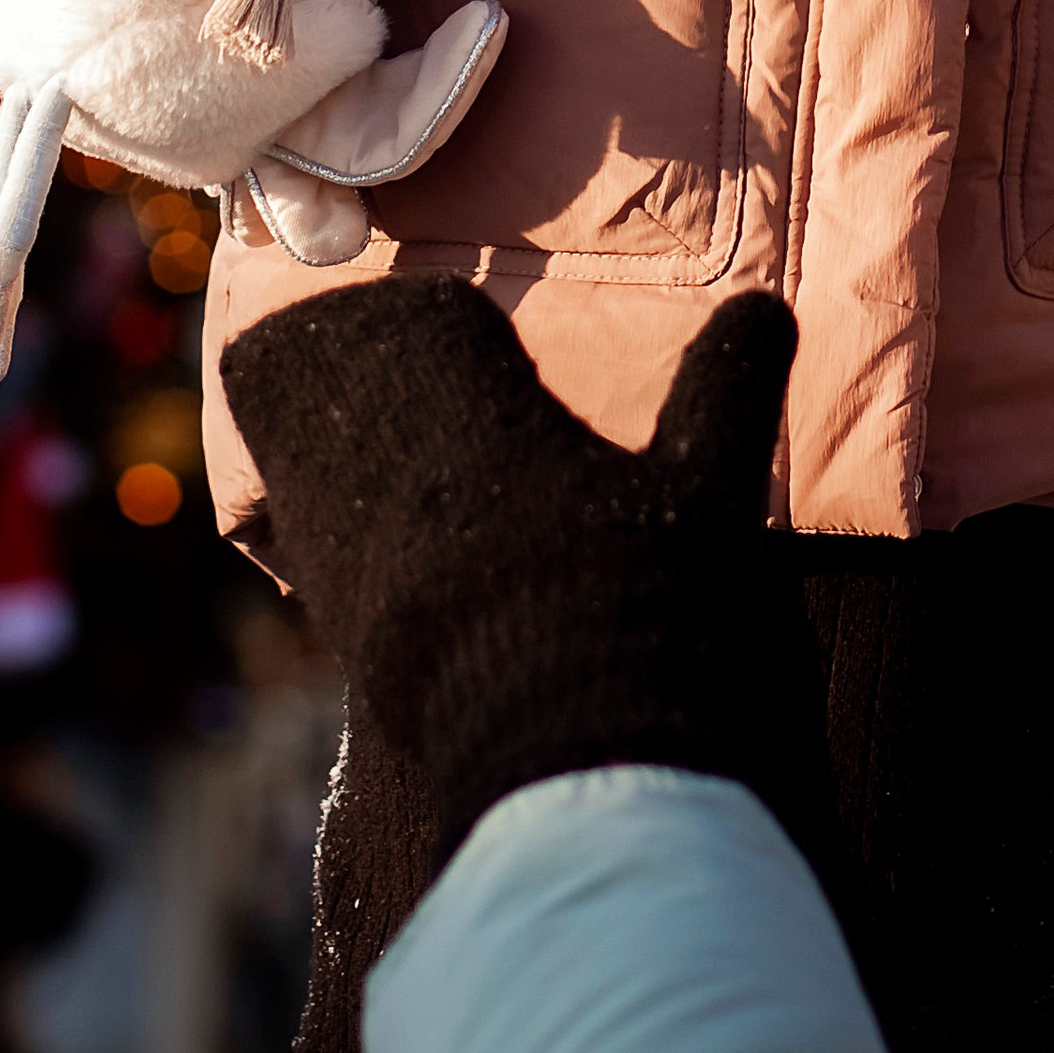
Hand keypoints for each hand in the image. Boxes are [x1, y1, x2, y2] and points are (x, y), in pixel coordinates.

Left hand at [221, 277, 798, 866]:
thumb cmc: (635, 596)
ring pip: (287, 438)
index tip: (481, 337)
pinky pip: (294, 522)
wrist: (557, 746)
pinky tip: (389, 534)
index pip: (413, 314)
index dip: (440, 318)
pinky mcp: (329, 612)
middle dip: (357, 356)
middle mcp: (382, 455)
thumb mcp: (704, 485)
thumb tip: (766, 306)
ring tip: (394, 448)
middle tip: (412, 373)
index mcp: (468, 400)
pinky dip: (324, 506)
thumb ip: (727, 384)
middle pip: (313, 359)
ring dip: (328, 427)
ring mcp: (341, 534)